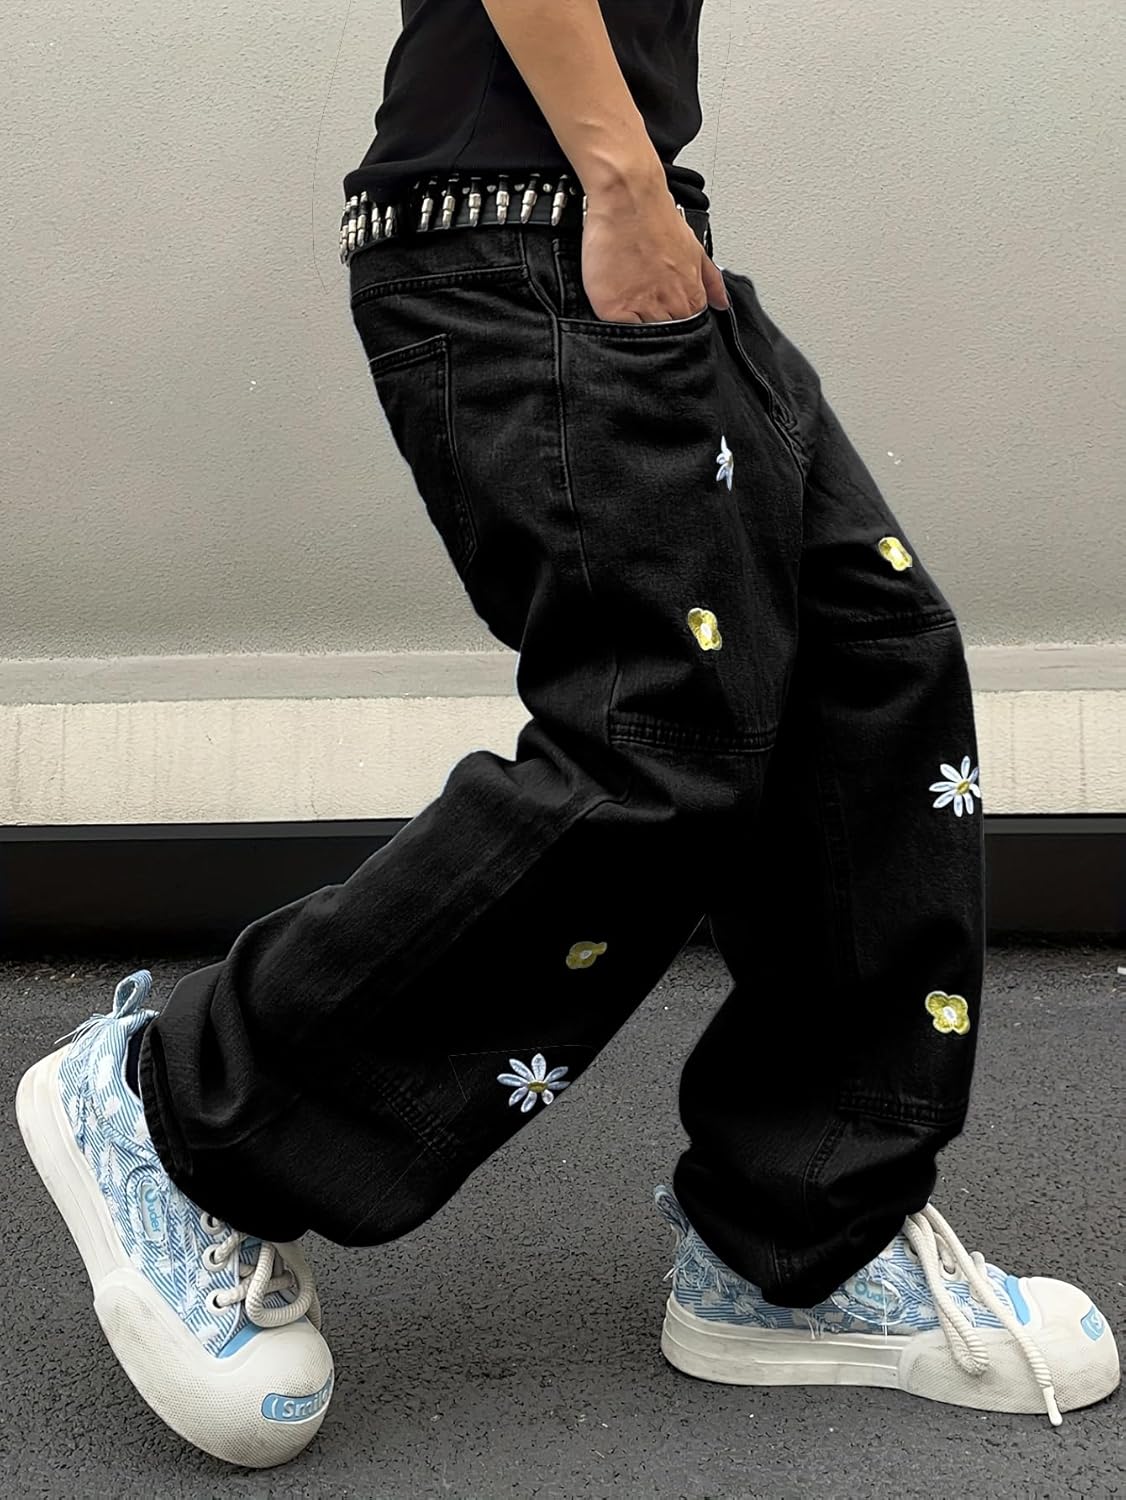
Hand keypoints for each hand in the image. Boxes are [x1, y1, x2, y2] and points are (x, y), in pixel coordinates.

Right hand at [581, 171, 729, 323]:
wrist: (629, 197)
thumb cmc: (656, 217)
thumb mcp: (695, 247)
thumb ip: (710, 280)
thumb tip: (722, 302)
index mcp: (690, 294)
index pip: (688, 329)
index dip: (677, 326)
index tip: (665, 317)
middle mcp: (670, 305)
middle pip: (667, 337)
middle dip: (658, 331)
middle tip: (645, 310)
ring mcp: (641, 309)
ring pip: (642, 339)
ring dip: (637, 329)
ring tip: (629, 304)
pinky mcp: (613, 308)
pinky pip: (616, 332)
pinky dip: (616, 327)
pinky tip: (615, 310)